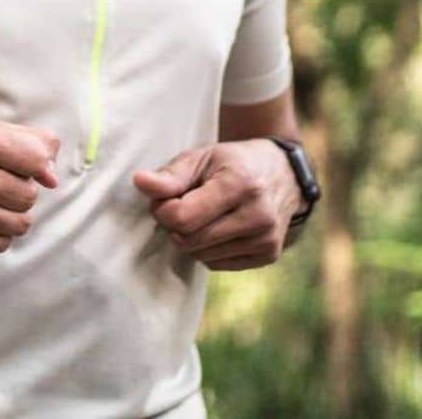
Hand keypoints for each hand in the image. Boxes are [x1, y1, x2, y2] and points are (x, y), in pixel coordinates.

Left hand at [133, 139, 303, 269]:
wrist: (283, 175)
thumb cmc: (232, 163)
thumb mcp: (201, 157)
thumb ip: (170, 175)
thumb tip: (139, 183)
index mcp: (239, 184)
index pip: (183, 217)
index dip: (162, 210)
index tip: (164, 197)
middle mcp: (258, 215)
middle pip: (190, 240)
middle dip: (175, 225)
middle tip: (180, 206)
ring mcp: (267, 239)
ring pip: (202, 256)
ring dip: (190, 239)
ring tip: (201, 215)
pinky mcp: (269, 255)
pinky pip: (217, 265)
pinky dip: (208, 250)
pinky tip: (217, 228)